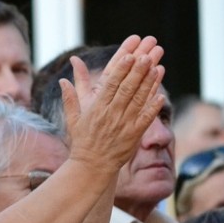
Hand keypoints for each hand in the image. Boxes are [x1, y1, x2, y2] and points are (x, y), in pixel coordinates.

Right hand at [61, 35, 165, 174]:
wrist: (92, 166)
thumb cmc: (82, 141)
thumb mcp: (73, 118)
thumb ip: (70, 97)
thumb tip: (62, 79)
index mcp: (97, 108)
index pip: (110, 84)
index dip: (121, 69)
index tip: (129, 55)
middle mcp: (111, 114)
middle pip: (127, 89)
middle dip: (137, 71)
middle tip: (146, 55)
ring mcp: (124, 124)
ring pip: (139, 100)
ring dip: (148, 84)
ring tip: (156, 67)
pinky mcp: (134, 135)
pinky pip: (146, 118)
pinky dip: (153, 107)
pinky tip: (161, 95)